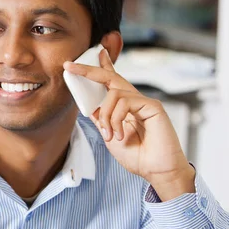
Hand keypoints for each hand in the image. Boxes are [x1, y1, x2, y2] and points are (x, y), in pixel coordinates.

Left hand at [63, 49, 194, 200]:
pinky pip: (125, 102)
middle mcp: (133, 101)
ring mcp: (143, 102)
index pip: (111, 82)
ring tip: (110, 134)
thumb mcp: (109, 136)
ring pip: (113, 94)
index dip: (102, 66)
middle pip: (110, 77)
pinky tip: (120, 135)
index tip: (90, 56)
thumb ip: (100, 119)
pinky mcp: (152, 106)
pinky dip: (116, 119)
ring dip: (105, 116)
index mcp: (123, 107)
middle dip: (88, 70)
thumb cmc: (138, 157)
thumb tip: (87, 105)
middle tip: (70, 66)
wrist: (157, 172)